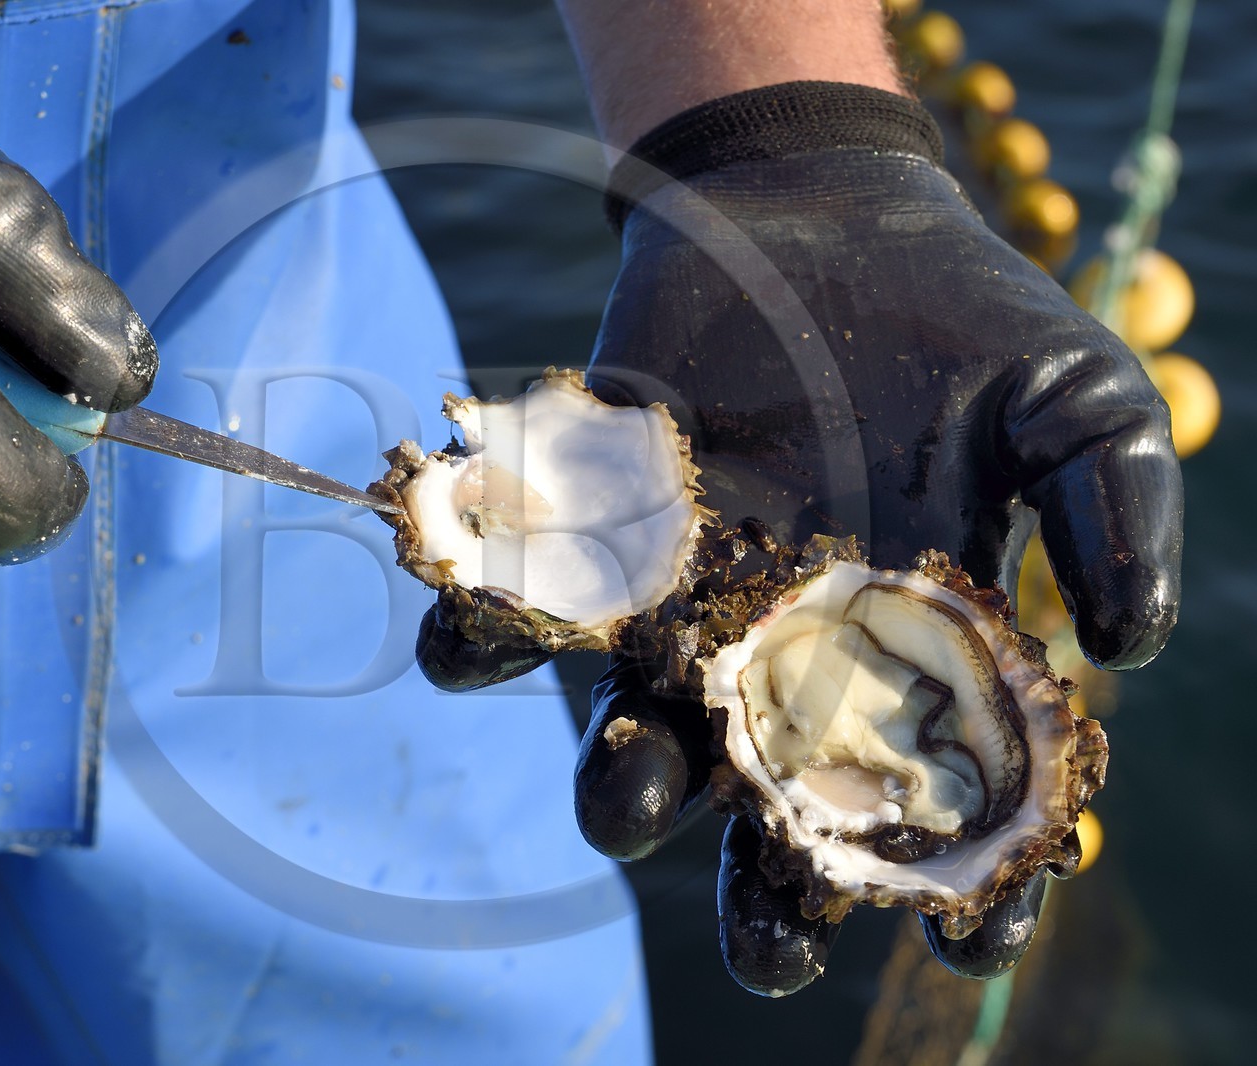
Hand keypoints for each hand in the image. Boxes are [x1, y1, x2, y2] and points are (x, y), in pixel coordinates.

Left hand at [420, 84, 1181, 992]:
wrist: (808, 213)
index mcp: (900, 655)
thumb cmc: (954, 313)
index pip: (930, 802)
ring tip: (628, 797)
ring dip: (618, 793)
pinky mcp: (580, 544)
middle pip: (765, 821)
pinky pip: (511, 622)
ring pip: (631, 749)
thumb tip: (1129, 648)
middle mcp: (777, 659)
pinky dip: (484, 638)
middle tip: (772, 945)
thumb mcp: (1074, 396)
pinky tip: (487, 627)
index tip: (965, 939)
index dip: (959, 889)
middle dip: (761, 905)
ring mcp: (672, 611)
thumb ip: (1113, 511)